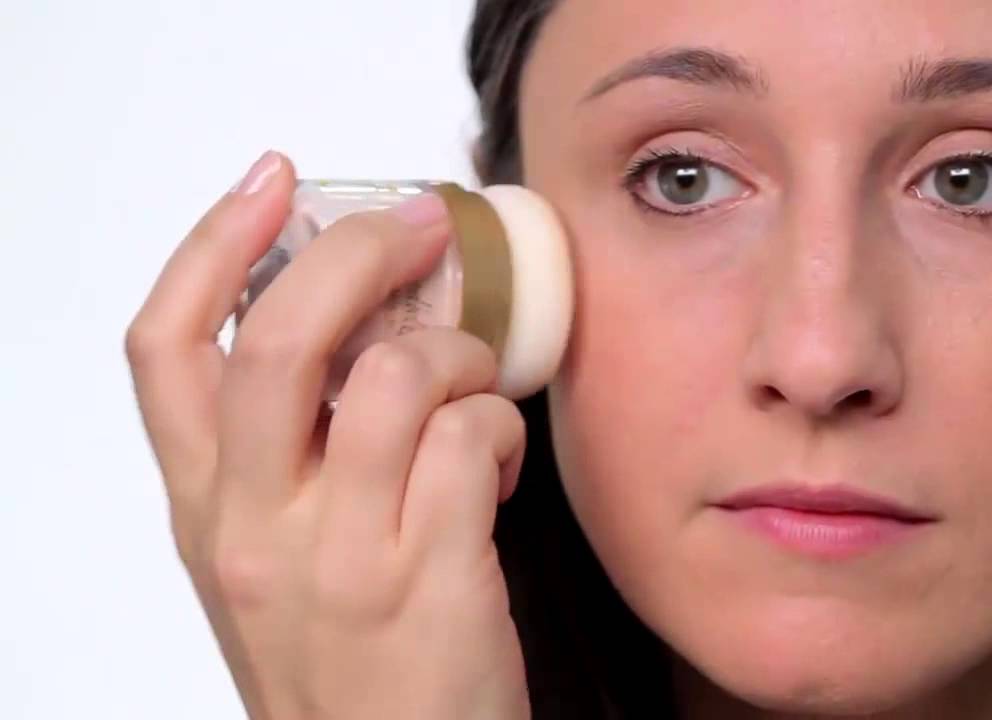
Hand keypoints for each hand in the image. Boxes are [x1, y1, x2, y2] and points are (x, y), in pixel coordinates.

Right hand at [125, 151, 529, 719]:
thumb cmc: (343, 668)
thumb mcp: (274, 560)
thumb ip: (287, 453)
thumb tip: (358, 323)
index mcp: (207, 512)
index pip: (165, 350)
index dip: (214, 246)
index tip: (273, 183)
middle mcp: (256, 528)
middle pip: (282, 339)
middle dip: (356, 253)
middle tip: (418, 227)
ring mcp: (340, 556)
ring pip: (395, 376)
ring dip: (456, 355)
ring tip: (474, 388)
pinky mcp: (428, 578)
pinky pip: (472, 441)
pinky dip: (500, 427)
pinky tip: (501, 463)